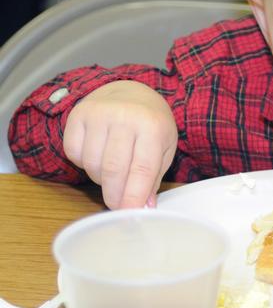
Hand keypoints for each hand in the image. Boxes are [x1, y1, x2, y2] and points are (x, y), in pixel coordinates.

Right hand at [63, 81, 177, 209]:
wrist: (130, 91)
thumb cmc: (150, 124)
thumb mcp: (164, 147)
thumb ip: (153, 178)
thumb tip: (143, 207)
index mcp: (152, 126)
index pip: (141, 169)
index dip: (134, 196)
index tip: (129, 215)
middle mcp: (124, 117)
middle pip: (113, 170)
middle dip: (114, 195)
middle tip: (118, 206)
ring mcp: (98, 114)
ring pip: (92, 164)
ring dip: (101, 178)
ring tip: (113, 169)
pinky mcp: (78, 115)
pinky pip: (74, 154)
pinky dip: (84, 163)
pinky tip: (98, 153)